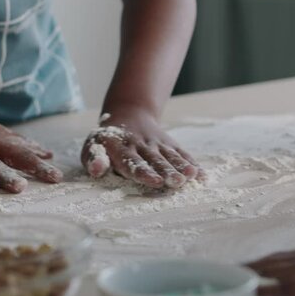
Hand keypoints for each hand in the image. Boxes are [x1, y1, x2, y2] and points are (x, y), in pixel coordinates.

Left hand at [80, 107, 201, 188]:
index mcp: (120, 149)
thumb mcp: (93, 147)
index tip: (155, 180)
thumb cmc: (106, 141)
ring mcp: (156, 143)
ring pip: (170, 156)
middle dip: (167, 171)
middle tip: (177, 181)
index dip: (144, 172)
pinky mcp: (168, 142)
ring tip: (192, 176)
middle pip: (155, 160)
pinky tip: (201, 174)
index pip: (132, 162)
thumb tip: (96, 170)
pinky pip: (180, 152)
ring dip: (181, 166)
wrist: (128, 114)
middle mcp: (141, 145)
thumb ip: (94, 160)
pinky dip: (191, 162)